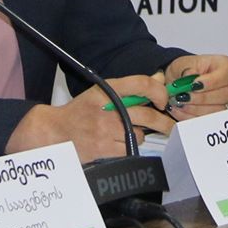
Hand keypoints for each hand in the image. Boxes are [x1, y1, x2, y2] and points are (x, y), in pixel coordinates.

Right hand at [4, 72, 176, 161]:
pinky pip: (129, 150)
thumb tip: (160, 78)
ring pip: (139, 136)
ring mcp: (107, 129)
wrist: (55, 131)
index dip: (159, 91)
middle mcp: (109, 107)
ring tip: (121, 134)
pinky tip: (114, 144)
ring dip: (137, 136)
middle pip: (148, 115)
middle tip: (172, 127)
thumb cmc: (80, 111)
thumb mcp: (103, 92)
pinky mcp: (106, 148)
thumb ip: (132, 87)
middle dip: (165, 123)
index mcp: (108, 89)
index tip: (164, 101)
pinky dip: (126, 149)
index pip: (142, 84)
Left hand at [165, 54, 227, 117]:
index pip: (225, 75)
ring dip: (195, 108)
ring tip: (179, 103)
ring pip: (217, 110)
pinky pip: (208, 120)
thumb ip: (187, 70)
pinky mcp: (218, 115)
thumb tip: (190, 76)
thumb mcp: (182, 64)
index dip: (211, 82)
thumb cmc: (185, 70)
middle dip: (201, 98)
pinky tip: (180, 110)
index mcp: (226, 66)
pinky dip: (191, 116)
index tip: (194, 85)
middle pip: (224, 95)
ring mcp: (227, 101)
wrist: (180, 82)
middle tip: (184, 96)